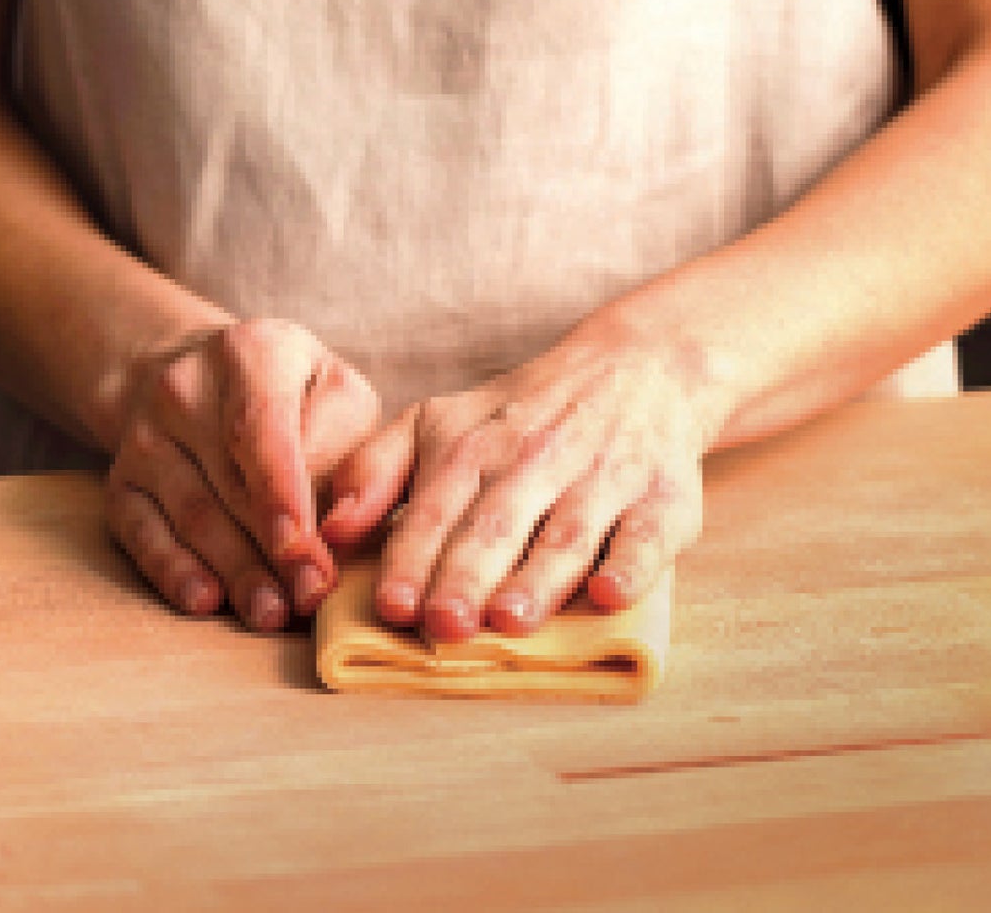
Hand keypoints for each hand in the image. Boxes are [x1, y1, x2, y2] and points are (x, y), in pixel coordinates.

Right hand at [104, 316, 380, 630]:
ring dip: (234, 569)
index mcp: (249, 352)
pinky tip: (205, 600)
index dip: (281, 490)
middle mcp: (184, 388)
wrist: (197, 374)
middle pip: (230, 481)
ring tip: (272, 612)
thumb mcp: (334, 389)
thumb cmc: (292, 392)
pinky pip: (143, 533)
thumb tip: (340, 521)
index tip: (304, 544)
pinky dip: (173, 570)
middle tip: (310, 596)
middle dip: (273, 548)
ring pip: (192, 513)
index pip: (260, 427)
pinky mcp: (122, 482)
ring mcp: (145, 436)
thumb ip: (345, 444)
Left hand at [317, 324, 707, 642]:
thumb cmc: (521, 415)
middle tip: (444, 623)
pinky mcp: (663, 499)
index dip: (414, 556)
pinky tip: (609, 595)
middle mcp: (537, 459)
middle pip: (497, 524)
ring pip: (566, 533)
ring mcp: (603, 478)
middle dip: (468, 573)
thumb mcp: (439, 421)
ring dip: (538, 577)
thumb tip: (327, 529)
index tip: (394, 604)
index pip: (437, 506)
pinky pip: (647, 535)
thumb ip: (375, 469)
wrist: (638, 367)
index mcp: (475, 446)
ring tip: (510, 620)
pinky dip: (631, 565)